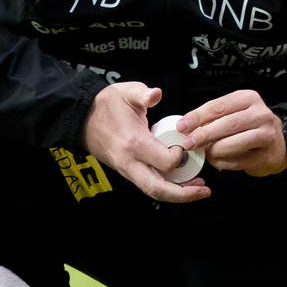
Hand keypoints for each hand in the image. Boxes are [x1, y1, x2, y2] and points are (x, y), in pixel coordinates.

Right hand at [82, 82, 210, 203]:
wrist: (81, 118)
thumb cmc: (105, 105)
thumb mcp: (125, 92)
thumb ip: (143, 93)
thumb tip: (156, 94)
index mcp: (133, 143)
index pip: (165, 162)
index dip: (181, 156)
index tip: (187, 145)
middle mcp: (130, 162)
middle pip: (158, 189)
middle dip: (184, 194)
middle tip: (204, 190)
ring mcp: (127, 170)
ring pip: (154, 191)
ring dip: (178, 194)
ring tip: (198, 189)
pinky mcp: (127, 171)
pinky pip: (149, 185)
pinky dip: (167, 187)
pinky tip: (181, 181)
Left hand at [177, 90, 286, 175]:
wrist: (278, 144)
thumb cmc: (249, 127)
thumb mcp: (234, 114)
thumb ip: (213, 118)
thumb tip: (187, 127)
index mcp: (248, 98)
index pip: (219, 106)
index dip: (198, 116)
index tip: (182, 126)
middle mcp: (260, 114)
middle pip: (227, 123)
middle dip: (203, 134)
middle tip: (188, 143)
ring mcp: (267, 134)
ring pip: (234, 142)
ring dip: (214, 150)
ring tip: (204, 153)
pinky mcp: (267, 155)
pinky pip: (239, 160)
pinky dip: (223, 162)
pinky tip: (217, 161)